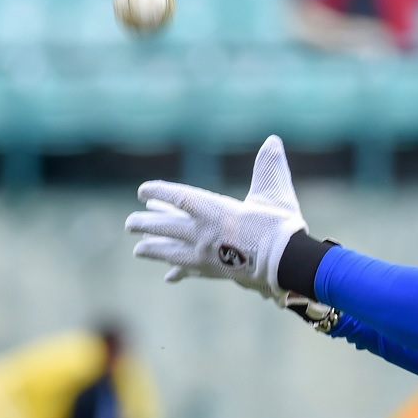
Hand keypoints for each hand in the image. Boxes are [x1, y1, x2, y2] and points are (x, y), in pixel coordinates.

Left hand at [125, 135, 305, 300]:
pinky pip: (189, 270)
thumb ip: (268, 167)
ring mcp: (206, 256)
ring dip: (153, 249)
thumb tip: (272, 141)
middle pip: (166, 227)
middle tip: (130, 223)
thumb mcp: (275, 192)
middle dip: (147, 224)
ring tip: (138, 249)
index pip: (179, 198)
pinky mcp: (214, 272)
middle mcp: (203, 234)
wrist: (287, 263)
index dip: (160, 192)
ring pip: (171, 251)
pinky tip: (169, 276)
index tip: (144, 191)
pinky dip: (178, 271)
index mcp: (215, 211)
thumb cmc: (281, 226)